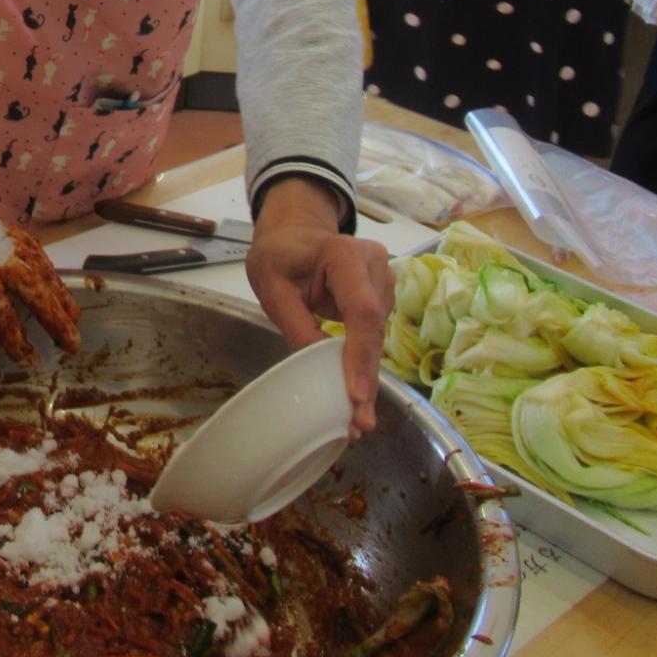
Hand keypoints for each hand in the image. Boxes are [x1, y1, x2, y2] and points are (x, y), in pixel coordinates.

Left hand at [245, 177, 392, 435]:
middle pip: (375, 330)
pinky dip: (364, 363)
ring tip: (356, 417)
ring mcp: (383, 279)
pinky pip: (374, 334)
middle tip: (360, 424)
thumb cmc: (279, 256)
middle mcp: (374, 264)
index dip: (360, 355)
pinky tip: (356, 391)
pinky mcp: (383, 295)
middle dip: (367, 378)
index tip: (355, 395)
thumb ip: (295, 323)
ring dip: (367, 376)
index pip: (361, 311)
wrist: (295, 232)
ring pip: (378, 337)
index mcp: (344, 255)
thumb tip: (315, 366)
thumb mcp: (272, 287)